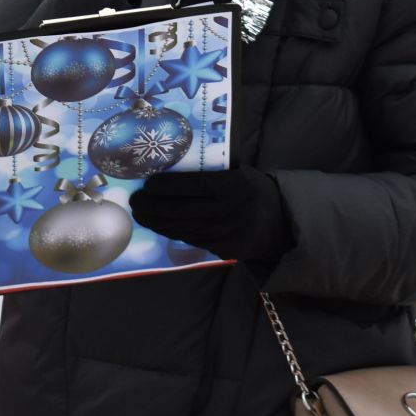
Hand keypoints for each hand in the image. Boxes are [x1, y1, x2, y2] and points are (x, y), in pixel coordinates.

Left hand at [129, 167, 290, 263]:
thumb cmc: (253, 190)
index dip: (165, 186)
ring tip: (140, 214)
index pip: (191, 186)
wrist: (280, 222)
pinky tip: (159, 225)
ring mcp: (225, 233)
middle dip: (152, 207)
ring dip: (156, 222)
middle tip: (134, 201)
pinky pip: (191, 239)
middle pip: (180, 210)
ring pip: (182, 228)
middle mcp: (227, 211)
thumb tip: (171, 167)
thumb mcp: (239, 173)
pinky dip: (171, 231)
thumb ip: (211, 173)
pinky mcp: (222, 249)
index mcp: (232, 187)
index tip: (147, 183)